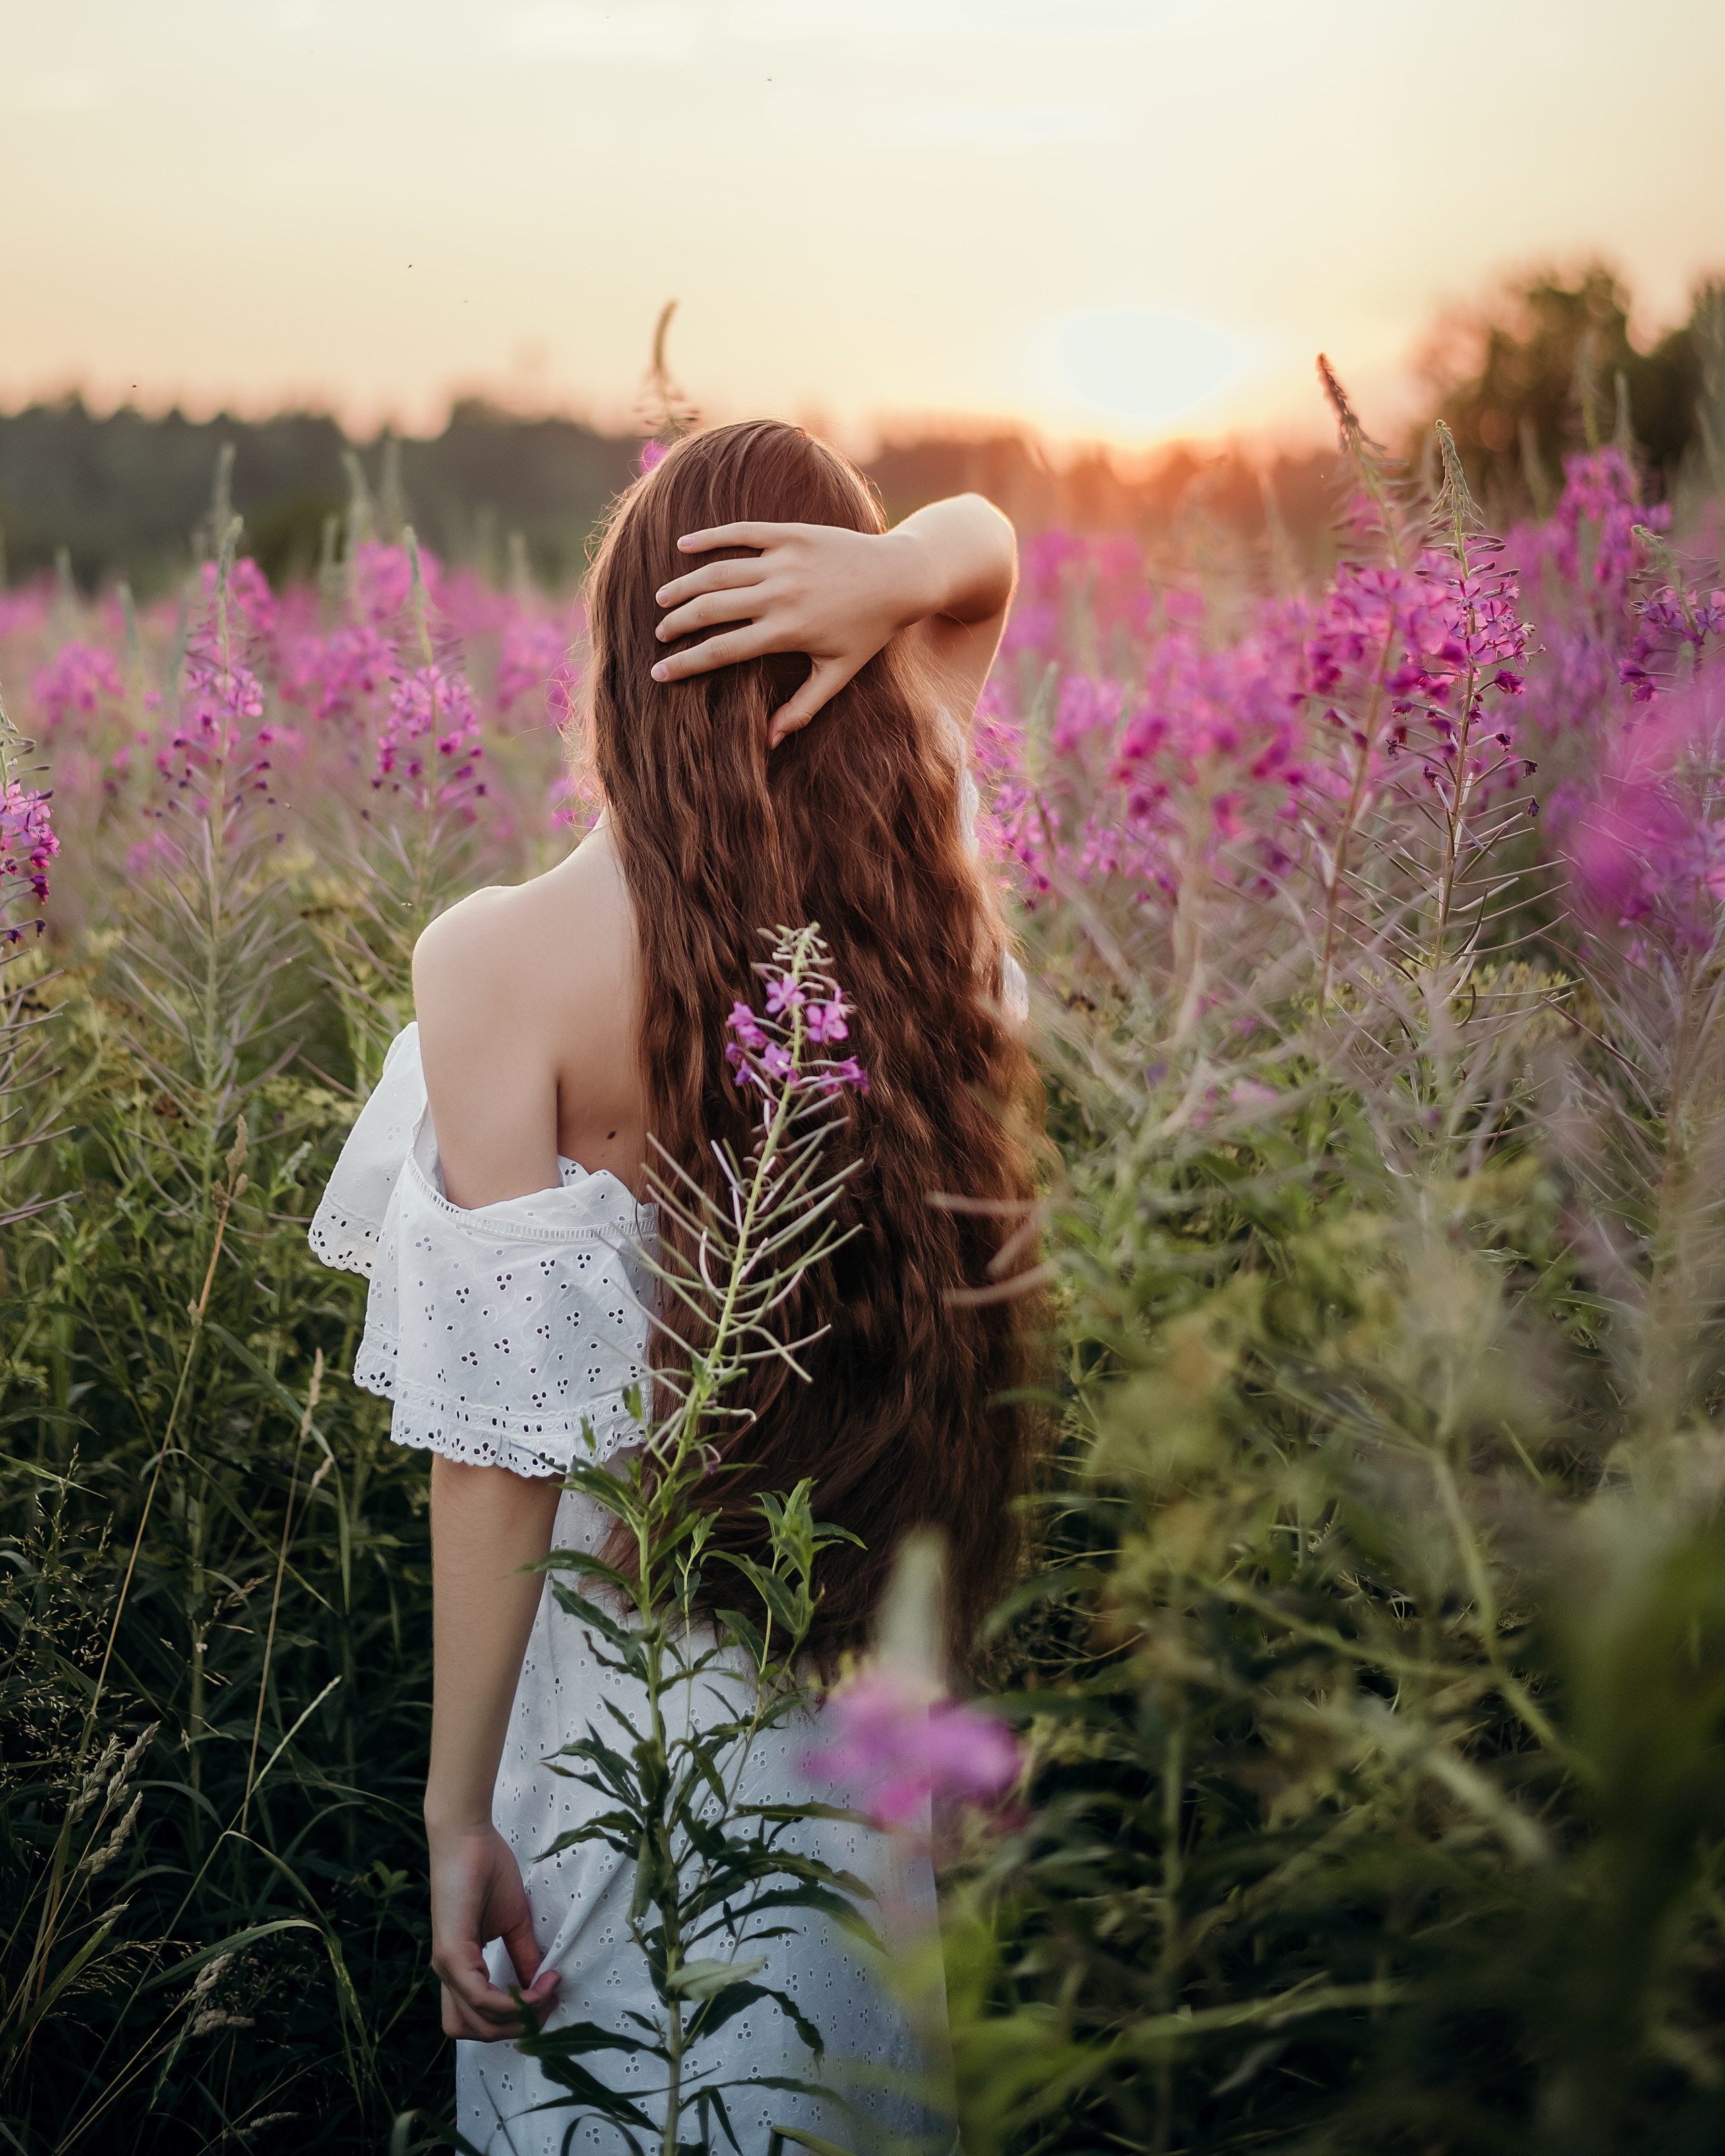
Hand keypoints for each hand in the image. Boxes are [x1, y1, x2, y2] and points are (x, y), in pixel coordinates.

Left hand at [428, 1820, 558, 2039]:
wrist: (467, 1837)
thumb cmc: (486, 1869)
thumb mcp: (513, 1921)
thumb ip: (523, 1955)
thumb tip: (539, 1985)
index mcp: (460, 1967)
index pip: (478, 2018)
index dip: (515, 2019)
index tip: (549, 1994)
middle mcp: (448, 1974)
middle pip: (475, 2031)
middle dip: (517, 2028)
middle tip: (549, 2001)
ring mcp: (446, 1967)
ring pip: (475, 2023)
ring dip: (515, 2020)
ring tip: (544, 1994)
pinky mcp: (451, 1955)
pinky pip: (479, 1998)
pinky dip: (511, 2001)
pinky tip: (535, 1985)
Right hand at [651, 521, 930, 746]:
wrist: (901, 577)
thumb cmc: (870, 631)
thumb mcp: (838, 673)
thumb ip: (803, 708)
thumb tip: (769, 743)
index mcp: (788, 632)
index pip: (722, 651)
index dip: (686, 663)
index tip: (659, 673)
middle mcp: (781, 595)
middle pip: (711, 609)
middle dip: (677, 624)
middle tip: (660, 634)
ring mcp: (785, 561)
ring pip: (719, 572)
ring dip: (685, 585)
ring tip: (663, 599)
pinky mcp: (791, 535)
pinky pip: (741, 532)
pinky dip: (710, 537)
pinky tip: (683, 544)